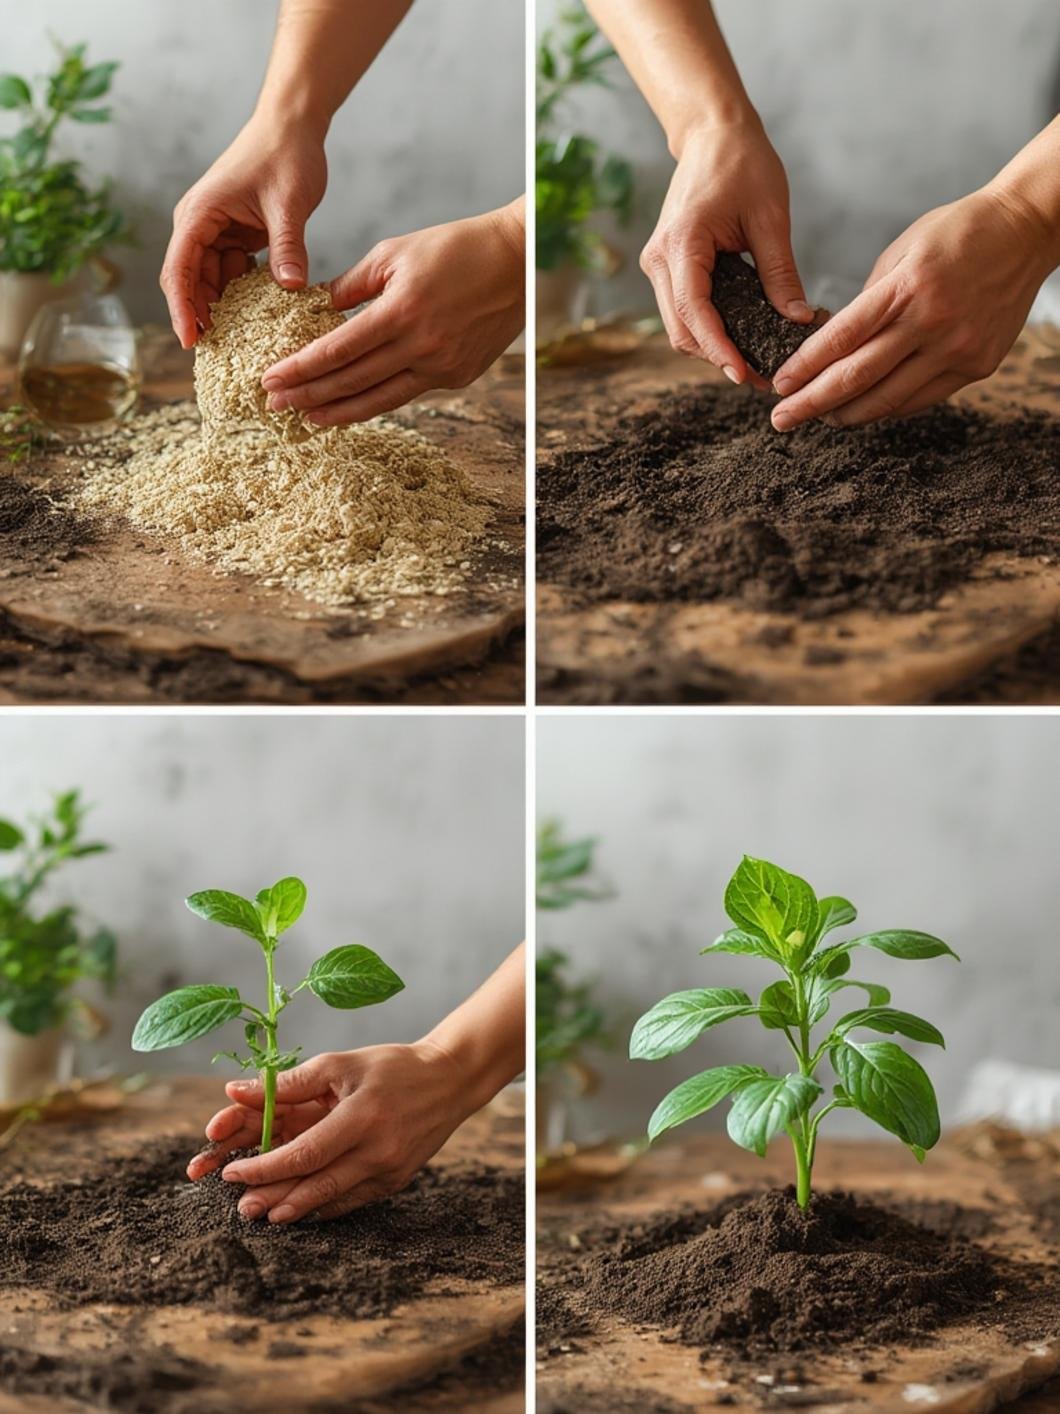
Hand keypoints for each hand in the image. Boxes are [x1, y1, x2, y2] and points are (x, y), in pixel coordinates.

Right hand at [160, 116, 326, 348]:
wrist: (292, 126)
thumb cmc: (286, 154)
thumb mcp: (289, 204)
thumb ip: (288, 247)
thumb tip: (291, 288)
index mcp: (199, 214)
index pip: (179, 269)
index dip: (182, 309)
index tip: (190, 342)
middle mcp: (199, 224)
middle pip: (188, 281)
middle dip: (198, 317)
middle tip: (216, 356)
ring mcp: (215, 231)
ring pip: (208, 281)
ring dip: (220, 309)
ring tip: (237, 345)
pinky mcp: (234, 236)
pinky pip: (230, 274)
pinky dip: (240, 296)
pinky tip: (256, 319)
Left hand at [186, 1042, 472, 1222]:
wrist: (450, 1080)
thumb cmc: (391, 1066)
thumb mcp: (341, 1064)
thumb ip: (289, 1083)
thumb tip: (234, 1092)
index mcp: (362, 1116)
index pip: (305, 1153)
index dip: (266, 1167)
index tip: (232, 1170)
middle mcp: (377, 1150)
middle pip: (315, 1184)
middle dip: (273, 1196)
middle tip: (241, 1207)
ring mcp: (388, 1171)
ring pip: (332, 1199)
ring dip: (294, 1208)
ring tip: (263, 1213)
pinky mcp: (395, 1182)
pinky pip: (351, 1200)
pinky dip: (322, 1205)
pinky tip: (298, 1208)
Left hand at [260, 202, 524, 425]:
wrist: (515, 262)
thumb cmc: (453, 248)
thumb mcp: (394, 253)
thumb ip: (353, 285)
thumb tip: (318, 310)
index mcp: (401, 311)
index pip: (337, 350)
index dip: (300, 369)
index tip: (270, 380)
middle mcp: (421, 346)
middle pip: (352, 381)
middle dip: (308, 395)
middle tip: (274, 405)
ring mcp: (442, 367)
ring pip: (379, 399)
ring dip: (339, 413)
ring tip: (307, 419)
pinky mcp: (457, 376)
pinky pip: (406, 394)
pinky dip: (374, 401)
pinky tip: (351, 405)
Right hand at [640, 119, 811, 385]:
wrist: (713, 133)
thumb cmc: (742, 164)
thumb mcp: (771, 218)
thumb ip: (781, 274)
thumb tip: (799, 321)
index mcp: (682, 244)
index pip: (695, 312)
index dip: (719, 349)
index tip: (744, 374)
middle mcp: (659, 259)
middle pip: (681, 330)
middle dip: (717, 357)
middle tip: (759, 377)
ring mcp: (658, 264)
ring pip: (678, 326)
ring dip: (711, 347)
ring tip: (754, 360)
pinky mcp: (666, 266)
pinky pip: (682, 310)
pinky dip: (708, 329)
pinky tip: (739, 336)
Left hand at [771, 188, 1052, 429]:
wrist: (1026, 230)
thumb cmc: (957, 233)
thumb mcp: (902, 249)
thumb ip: (869, 299)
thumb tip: (834, 342)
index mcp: (907, 287)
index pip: (842, 338)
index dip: (805, 367)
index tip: (780, 386)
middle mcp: (932, 322)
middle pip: (858, 378)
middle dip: (812, 404)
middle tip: (782, 419)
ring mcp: (957, 348)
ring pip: (888, 399)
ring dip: (847, 414)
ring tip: (821, 418)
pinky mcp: (978, 366)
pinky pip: (920, 399)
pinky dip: (887, 407)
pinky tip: (863, 408)